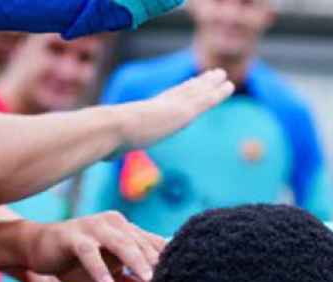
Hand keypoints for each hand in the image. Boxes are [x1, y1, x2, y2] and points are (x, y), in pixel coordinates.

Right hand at [19, 214, 163, 281]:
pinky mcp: (74, 236)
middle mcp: (116, 225)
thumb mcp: (108, 280)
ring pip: (121, 244)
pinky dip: (99, 268)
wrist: (38, 248)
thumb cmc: (76, 265)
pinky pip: (89, 252)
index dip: (169, 262)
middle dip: (157, 264)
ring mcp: (94, 227)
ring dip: (135, 261)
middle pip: (142, 244)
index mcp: (128, 232)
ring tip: (148, 280)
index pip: (154, 246)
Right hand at [115, 69, 233, 150]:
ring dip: (211, 83)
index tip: (188, 84)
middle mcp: (161, 104)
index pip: (166, 99)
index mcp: (146, 111)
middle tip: (210, 75)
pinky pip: (206, 100)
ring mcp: (173, 106)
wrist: (114, 129)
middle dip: (197, 83)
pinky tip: (229, 85)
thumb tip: (104, 155)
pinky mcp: (184, 112)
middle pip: (184, 91)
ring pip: (198, 91)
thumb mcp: (112, 145)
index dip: (178, 91)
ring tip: (223, 75)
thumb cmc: (107, 138)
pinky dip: (218, 92)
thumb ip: (112, 148)